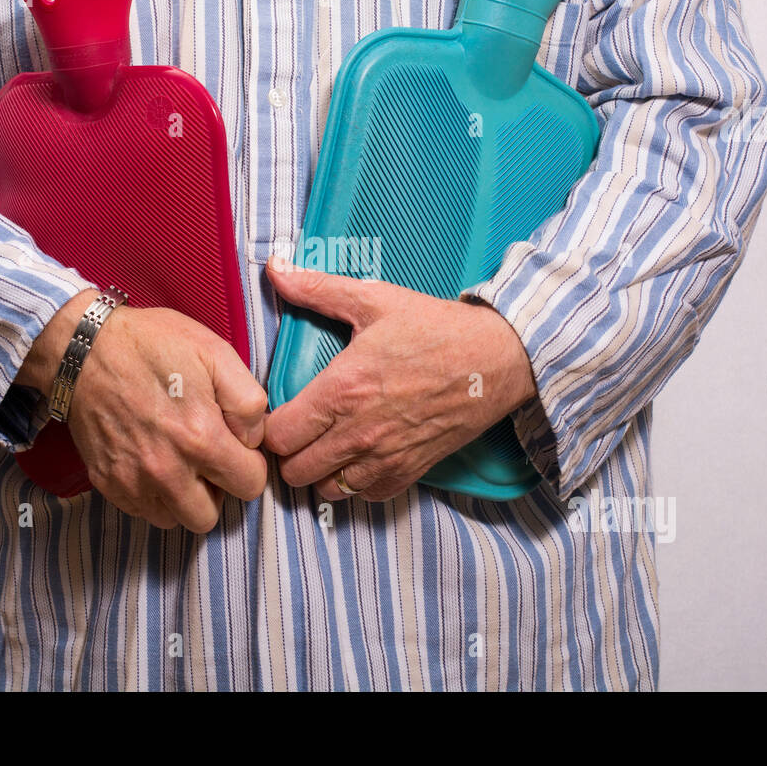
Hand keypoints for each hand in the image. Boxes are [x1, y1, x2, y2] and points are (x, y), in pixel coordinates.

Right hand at [18, 290, 267, 530]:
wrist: (84, 350)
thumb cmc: (153, 345)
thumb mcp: (216, 353)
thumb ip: (248, 402)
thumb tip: (254, 439)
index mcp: (201, 439)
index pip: (250, 485)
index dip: (248, 463)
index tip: (234, 444)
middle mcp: (167, 471)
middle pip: (211, 516)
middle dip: (216, 490)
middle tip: (206, 456)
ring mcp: (133, 481)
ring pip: (175, 520)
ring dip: (183, 498)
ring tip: (178, 460)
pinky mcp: (108, 484)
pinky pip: (142, 512)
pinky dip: (152, 495)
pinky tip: (151, 461)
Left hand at [263, 257, 537, 501]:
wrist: (497, 359)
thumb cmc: (435, 328)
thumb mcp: (374, 299)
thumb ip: (316, 288)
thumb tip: (274, 268)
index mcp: (342, 389)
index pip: (278, 435)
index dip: (269, 427)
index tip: (278, 413)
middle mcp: (359, 431)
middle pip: (295, 471)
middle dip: (289, 454)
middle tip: (298, 431)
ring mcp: (386, 457)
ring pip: (326, 490)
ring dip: (320, 471)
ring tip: (325, 445)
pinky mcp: (411, 471)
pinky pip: (365, 497)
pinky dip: (355, 483)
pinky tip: (357, 456)